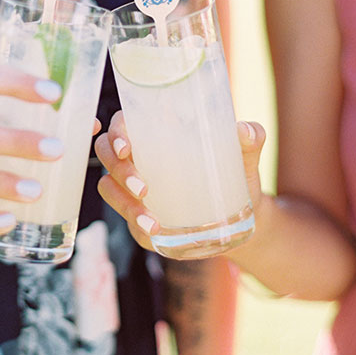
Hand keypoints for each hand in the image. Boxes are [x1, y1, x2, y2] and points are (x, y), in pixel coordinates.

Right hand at [95, 112, 265, 247]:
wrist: (239, 216)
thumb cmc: (236, 175)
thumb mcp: (244, 158)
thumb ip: (250, 141)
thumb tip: (246, 131)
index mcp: (154, 133)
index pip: (121, 124)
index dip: (116, 134)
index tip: (128, 149)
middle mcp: (137, 157)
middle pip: (105, 154)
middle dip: (118, 170)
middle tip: (143, 188)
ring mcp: (131, 186)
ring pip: (107, 187)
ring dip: (124, 203)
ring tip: (151, 221)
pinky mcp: (135, 212)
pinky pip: (122, 216)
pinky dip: (135, 223)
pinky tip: (153, 230)